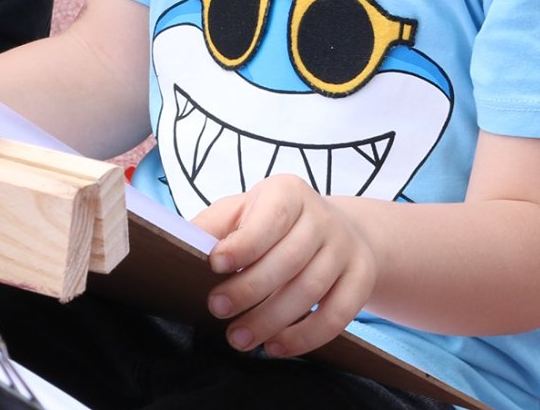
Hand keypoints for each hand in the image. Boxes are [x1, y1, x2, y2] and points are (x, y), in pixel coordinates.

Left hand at [194, 174, 377, 357]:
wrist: (336, 230)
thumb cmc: (272, 222)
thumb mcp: (242, 211)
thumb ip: (213, 226)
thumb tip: (178, 242)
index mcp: (288, 193)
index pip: (269, 219)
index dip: (243, 244)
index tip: (214, 265)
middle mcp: (322, 217)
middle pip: (288, 260)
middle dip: (250, 290)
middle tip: (218, 311)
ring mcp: (346, 249)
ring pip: (311, 290)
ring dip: (272, 320)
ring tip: (239, 338)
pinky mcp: (361, 280)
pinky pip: (338, 315)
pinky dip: (306, 336)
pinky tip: (276, 346)